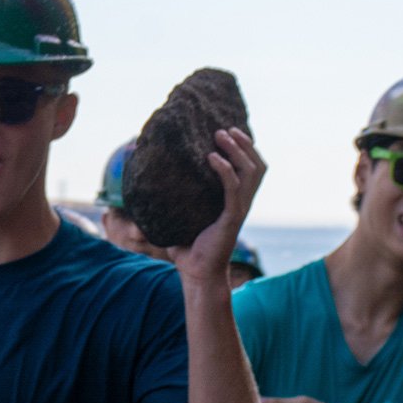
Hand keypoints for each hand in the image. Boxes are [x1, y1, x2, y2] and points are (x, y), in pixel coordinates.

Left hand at [170, 128, 266, 284]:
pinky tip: (211, 158)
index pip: (251, 170)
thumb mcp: (180, 217)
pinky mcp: (231, 218)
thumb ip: (172, 200)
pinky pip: (233, 188)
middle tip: (225, 129)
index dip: (246, 149)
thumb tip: (146, 183)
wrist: (195, 274)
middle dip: (244, 143)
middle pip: (257, 166)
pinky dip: (225, 170)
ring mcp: (239, 210)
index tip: (229, 131)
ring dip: (237, 150)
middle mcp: (242, 203)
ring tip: (220, 136)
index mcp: (235, 202)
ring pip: (251, 172)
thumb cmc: (187, 248)